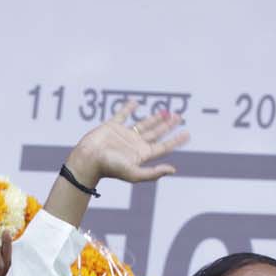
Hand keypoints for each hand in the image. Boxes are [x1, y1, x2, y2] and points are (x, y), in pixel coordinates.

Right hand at [63, 100, 189, 188]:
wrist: (88, 159)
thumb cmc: (109, 168)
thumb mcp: (133, 173)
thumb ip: (153, 173)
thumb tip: (173, 170)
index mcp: (141, 155)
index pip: (163, 146)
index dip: (176, 140)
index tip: (187, 133)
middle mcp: (135, 144)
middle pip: (156, 133)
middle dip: (168, 126)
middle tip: (179, 117)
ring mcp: (124, 134)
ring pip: (144, 123)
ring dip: (155, 118)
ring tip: (166, 111)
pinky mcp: (112, 126)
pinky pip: (123, 114)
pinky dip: (129, 107)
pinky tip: (135, 102)